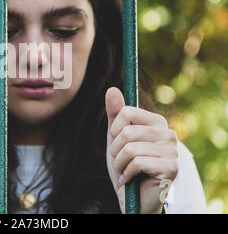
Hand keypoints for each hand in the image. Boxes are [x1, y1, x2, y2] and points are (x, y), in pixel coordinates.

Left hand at [105, 87, 177, 213]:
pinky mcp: (171, 167)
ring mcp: (172, 151)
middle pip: (127, 131)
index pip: (126, 112)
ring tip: (125, 170)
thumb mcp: (115, 137)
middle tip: (121, 160)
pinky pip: (136, 162)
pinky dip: (126, 173)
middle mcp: (168, 133)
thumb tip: (112, 89)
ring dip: (120, 163)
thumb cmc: (125, 165)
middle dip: (116, 149)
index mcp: (157, 122)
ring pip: (130, 148)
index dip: (114, 130)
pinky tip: (130, 179)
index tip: (118, 141)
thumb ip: (115, 114)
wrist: (133, 197)